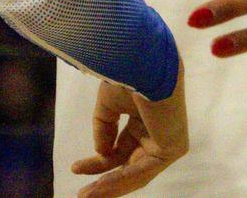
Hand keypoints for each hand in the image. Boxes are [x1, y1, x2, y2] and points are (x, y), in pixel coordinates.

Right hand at [69, 68, 187, 196]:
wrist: (141, 62)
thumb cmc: (126, 74)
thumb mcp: (108, 105)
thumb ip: (104, 129)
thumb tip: (102, 154)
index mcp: (143, 120)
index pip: (119, 147)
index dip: (98, 160)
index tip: (75, 167)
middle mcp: (157, 133)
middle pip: (128, 164)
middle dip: (104, 178)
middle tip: (83, 193)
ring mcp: (167, 143)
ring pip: (135, 172)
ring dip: (110, 186)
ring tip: (86, 196)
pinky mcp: (171, 148)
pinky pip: (143, 170)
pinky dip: (121, 180)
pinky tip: (101, 187)